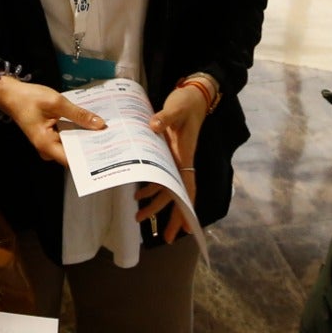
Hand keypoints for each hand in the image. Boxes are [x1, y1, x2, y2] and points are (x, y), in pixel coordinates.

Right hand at [0, 76, 103, 165]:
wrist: (11, 94)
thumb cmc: (29, 98)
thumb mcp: (56, 102)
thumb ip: (78, 114)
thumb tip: (100, 125)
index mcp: (46, 144)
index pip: (73, 160)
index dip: (90, 157)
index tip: (109, 153)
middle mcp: (48, 149)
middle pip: (74, 153)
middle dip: (91, 146)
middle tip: (113, 138)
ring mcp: (49, 144)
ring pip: (72, 145)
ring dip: (85, 137)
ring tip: (106, 131)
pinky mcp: (51, 136)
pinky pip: (68, 138)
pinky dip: (78, 131)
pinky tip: (90, 124)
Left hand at [133, 83, 206, 239]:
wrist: (192, 94)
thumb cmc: (186, 103)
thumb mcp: (175, 107)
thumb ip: (165, 117)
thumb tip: (154, 125)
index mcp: (183, 155)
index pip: (187, 187)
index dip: (186, 208)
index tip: (186, 229)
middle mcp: (181, 161)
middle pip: (177, 194)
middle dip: (172, 216)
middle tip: (164, 237)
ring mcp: (175, 159)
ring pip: (167, 188)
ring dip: (156, 204)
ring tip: (139, 217)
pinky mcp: (168, 153)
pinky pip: (160, 176)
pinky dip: (151, 188)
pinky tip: (139, 195)